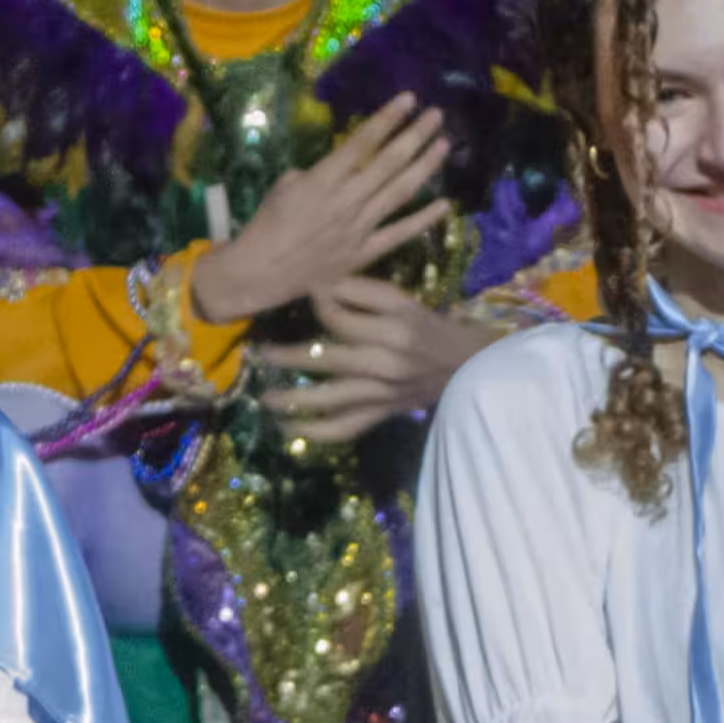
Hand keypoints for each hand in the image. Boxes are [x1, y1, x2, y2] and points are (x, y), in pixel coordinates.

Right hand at [189, 97, 450, 324]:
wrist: (259, 273)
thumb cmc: (265, 225)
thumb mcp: (283, 186)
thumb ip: (315, 174)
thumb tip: (339, 169)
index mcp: (323, 179)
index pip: (363, 142)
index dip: (388, 118)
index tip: (408, 100)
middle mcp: (347, 200)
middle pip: (389, 162)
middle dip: (415, 135)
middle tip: (436, 115)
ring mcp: (359, 228)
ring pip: (399, 192)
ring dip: (424, 167)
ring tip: (443, 145)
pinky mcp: (364, 253)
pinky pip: (399, 234)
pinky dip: (422, 220)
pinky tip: (444, 204)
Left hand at [258, 274, 493, 443]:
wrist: (463, 367)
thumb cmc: (427, 328)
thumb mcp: (402, 301)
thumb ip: (363, 292)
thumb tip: (320, 289)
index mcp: (391, 330)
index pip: (340, 319)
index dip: (317, 306)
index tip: (304, 297)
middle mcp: (385, 364)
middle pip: (328, 359)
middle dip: (288, 356)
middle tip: (259, 353)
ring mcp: (381, 394)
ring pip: (332, 400)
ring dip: (296, 400)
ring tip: (266, 399)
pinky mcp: (380, 415)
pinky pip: (346, 428)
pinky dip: (316, 433)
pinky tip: (289, 430)